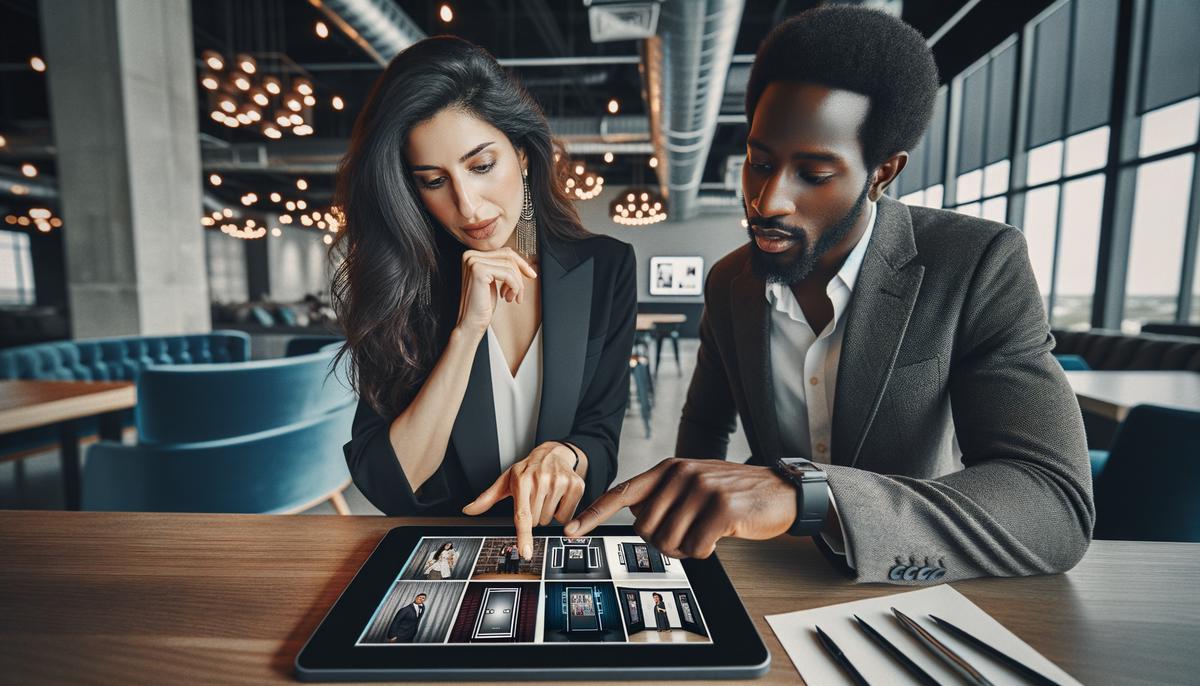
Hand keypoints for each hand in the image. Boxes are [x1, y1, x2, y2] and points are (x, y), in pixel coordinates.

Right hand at [456, 247, 537, 334]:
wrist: (471, 323)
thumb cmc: (482, 305)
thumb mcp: (493, 281)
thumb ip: (501, 267)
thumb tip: (521, 260)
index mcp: (473, 256)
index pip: (503, 252)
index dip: (520, 263)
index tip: (530, 274)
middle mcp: (470, 256)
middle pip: (507, 256)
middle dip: (520, 273)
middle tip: (522, 290)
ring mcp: (473, 262)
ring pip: (510, 266)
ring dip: (517, 284)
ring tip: (512, 297)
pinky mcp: (479, 270)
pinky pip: (508, 274)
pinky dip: (514, 287)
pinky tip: (509, 298)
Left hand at [462, 442, 585, 558]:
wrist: (552, 453)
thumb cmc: (527, 470)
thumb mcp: (506, 481)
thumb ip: (487, 498)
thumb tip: (469, 510)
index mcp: (522, 481)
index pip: (522, 515)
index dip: (524, 536)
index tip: (525, 552)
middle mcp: (541, 480)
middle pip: (536, 522)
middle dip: (534, 514)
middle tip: (534, 498)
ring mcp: (560, 482)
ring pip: (550, 520)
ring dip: (547, 513)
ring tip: (546, 495)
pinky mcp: (575, 486)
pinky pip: (565, 516)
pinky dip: (561, 512)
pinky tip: (558, 497)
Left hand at [564, 458, 796, 558]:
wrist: (780, 491)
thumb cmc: (734, 493)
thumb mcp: (694, 484)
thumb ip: (664, 497)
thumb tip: (637, 523)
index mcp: (668, 469)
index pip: (622, 493)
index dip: (593, 514)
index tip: (570, 532)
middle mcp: (680, 474)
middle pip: (646, 530)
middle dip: (664, 543)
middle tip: (690, 535)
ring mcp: (700, 488)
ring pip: (669, 543)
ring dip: (687, 549)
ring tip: (707, 533)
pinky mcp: (721, 507)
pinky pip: (696, 548)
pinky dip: (707, 552)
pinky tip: (722, 536)